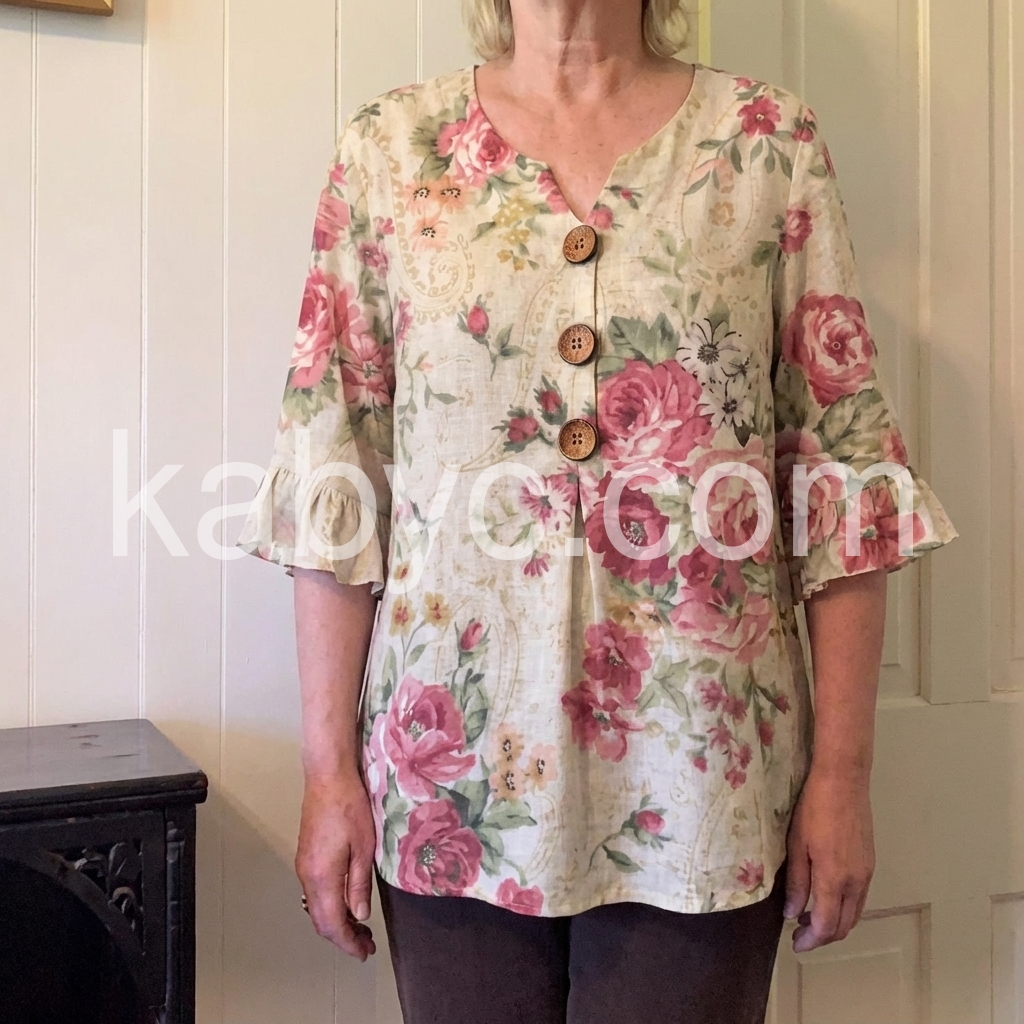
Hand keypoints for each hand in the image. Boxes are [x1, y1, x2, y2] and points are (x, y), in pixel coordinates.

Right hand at [295, 769, 377, 960]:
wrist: (327, 777)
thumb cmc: (350, 807)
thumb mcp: (364, 847)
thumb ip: (359, 884)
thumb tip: (359, 915)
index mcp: (322, 876)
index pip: (332, 923)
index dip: (348, 943)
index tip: (364, 953)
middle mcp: (307, 875)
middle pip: (320, 919)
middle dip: (343, 936)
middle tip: (366, 944)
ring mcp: (304, 865)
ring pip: (316, 907)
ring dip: (337, 921)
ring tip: (361, 927)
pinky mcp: (306, 856)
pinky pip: (315, 892)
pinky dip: (330, 905)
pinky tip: (347, 902)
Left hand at [784, 768, 874, 952]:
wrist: (844, 780)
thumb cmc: (813, 808)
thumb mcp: (796, 844)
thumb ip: (796, 881)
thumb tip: (791, 913)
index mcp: (834, 878)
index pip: (825, 925)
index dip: (810, 940)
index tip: (795, 945)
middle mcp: (856, 881)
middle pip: (844, 925)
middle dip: (823, 936)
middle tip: (800, 935)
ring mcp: (866, 872)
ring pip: (854, 912)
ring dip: (834, 923)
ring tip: (809, 918)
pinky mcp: (869, 862)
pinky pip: (859, 897)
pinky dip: (844, 907)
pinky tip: (826, 898)